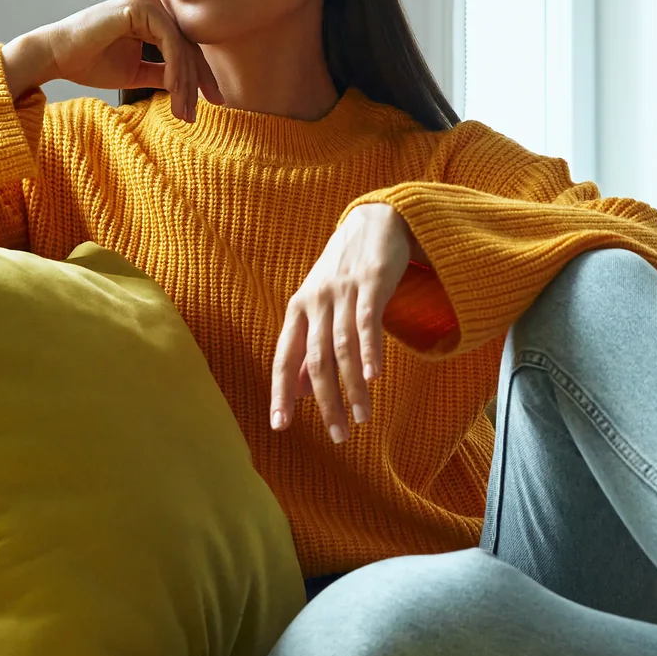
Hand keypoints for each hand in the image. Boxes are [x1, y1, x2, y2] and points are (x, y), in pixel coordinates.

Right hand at [0, 0, 224, 120]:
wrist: (56, 56)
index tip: (213, 102)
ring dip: (185, 81)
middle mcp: (152, 4)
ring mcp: (146, 2)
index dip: (200, 76)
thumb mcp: (136, 71)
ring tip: (184, 110)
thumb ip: (161, 73)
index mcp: (152, 16)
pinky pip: (168, 41)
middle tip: (205, 110)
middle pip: (188, 45)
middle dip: (198, 82)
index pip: (186, 46)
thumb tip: (187, 87)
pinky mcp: (138, 6)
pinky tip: (173, 90)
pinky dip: (174, 67)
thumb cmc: (89, 62)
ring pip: (181, 45)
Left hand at [272, 203, 419, 442]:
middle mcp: (315, 302)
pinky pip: (367, 322)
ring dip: (353, 387)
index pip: (284, 358)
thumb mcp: (321, 306)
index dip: (281, 394)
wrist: (375, 220)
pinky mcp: (371, 282)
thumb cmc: (346, 271)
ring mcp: (342, 292)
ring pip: (343, 348)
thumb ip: (309, 347)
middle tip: (338, 435)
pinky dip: (370, 350)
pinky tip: (374, 376)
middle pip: (315, 361)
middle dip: (326, 402)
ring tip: (362, 417)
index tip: (281, 426)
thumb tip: (295, 391)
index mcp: (298, 310)